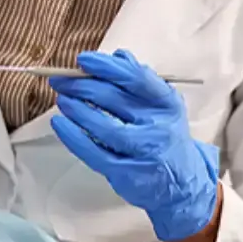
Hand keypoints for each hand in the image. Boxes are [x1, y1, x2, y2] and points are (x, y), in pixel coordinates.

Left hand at [49, 49, 220, 241]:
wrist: (182, 185)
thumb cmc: (166, 138)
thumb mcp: (164, 107)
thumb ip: (142, 81)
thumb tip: (118, 56)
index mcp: (167, 104)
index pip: (136, 78)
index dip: (107, 67)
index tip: (83, 60)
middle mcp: (158, 127)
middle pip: (115, 100)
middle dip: (83, 85)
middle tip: (61, 80)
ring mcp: (143, 152)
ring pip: (104, 127)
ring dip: (77, 109)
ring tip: (62, 99)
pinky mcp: (126, 173)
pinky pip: (94, 152)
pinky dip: (73, 137)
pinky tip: (61, 124)